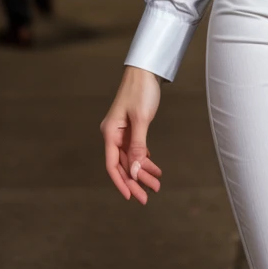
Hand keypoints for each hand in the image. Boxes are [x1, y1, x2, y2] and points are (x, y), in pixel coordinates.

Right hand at [100, 66, 163, 203]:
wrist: (145, 71)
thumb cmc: (141, 91)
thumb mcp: (141, 119)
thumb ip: (138, 146)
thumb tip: (136, 170)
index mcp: (110, 133)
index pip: (113, 165)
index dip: (121, 182)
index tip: (130, 197)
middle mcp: (113, 135)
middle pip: (123, 164)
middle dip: (136, 180)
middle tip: (149, 196)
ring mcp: (122, 132)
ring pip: (132, 158)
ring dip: (143, 171)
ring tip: (157, 183)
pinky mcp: (131, 128)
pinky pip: (136, 149)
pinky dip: (145, 158)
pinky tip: (153, 166)